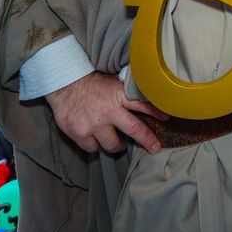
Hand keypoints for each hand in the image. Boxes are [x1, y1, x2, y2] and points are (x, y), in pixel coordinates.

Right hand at [44, 72, 167, 153]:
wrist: (63, 84)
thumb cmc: (91, 84)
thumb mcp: (113, 84)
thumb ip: (126, 94)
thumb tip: (147, 99)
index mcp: (119, 95)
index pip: (144, 105)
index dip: (157, 112)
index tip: (167, 119)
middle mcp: (109, 111)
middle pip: (134, 130)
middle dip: (148, 141)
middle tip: (154, 148)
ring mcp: (94, 124)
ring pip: (113, 145)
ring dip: (118, 145)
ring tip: (117, 141)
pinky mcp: (80, 133)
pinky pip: (94, 148)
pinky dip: (96, 145)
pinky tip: (96, 138)